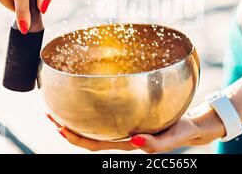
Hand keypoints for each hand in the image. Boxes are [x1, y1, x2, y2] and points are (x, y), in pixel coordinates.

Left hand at [46, 106, 225, 152]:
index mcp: (128, 143)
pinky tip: (89, 97)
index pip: (94, 144)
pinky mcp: (130, 118)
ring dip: (75, 118)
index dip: (75, 137)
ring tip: (59, 104)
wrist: (193, 125)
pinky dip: (92, 109)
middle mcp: (121, 137)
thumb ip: (157, 144)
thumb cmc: (183, 130)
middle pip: (87, 137)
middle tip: (48, 112)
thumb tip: (135, 143)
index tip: (58, 125)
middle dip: (66, 127)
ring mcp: (124, 128)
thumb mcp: (174, 137)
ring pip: (94, 126)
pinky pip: (106, 116)